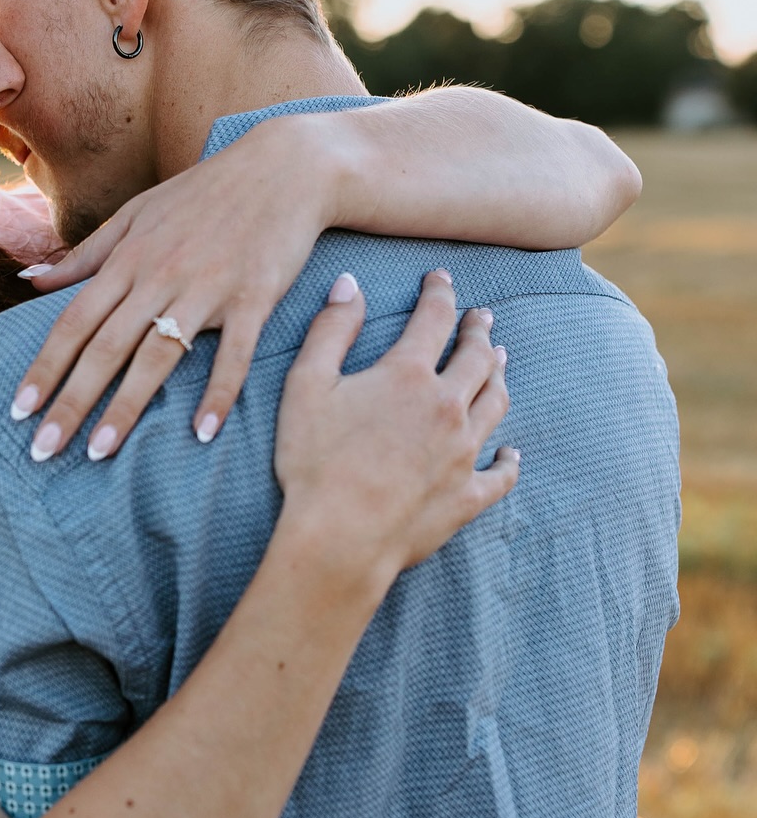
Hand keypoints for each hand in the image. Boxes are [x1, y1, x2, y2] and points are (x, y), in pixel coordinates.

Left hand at [11, 117, 331, 461]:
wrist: (285, 166)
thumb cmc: (205, 193)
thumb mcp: (138, 212)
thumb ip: (86, 254)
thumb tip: (30, 281)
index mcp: (129, 258)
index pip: (74, 322)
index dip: (44, 367)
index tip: (18, 410)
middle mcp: (160, 275)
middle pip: (106, 347)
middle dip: (70, 401)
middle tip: (42, 451)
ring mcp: (207, 288)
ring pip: (158, 355)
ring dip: (126, 407)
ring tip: (98, 452)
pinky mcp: (254, 298)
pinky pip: (233, 353)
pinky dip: (218, 393)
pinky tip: (202, 433)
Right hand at [274, 270, 518, 594]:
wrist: (340, 538)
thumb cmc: (314, 461)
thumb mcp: (305, 386)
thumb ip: (330, 331)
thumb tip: (350, 285)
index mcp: (408, 375)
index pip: (433, 319)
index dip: (439, 293)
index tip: (441, 280)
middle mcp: (447, 407)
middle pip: (476, 358)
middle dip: (478, 332)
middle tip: (481, 319)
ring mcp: (463, 453)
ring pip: (495, 404)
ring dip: (499, 377)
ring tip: (500, 362)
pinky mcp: (467, 496)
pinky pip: (501, 474)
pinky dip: (509, 461)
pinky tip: (511, 454)